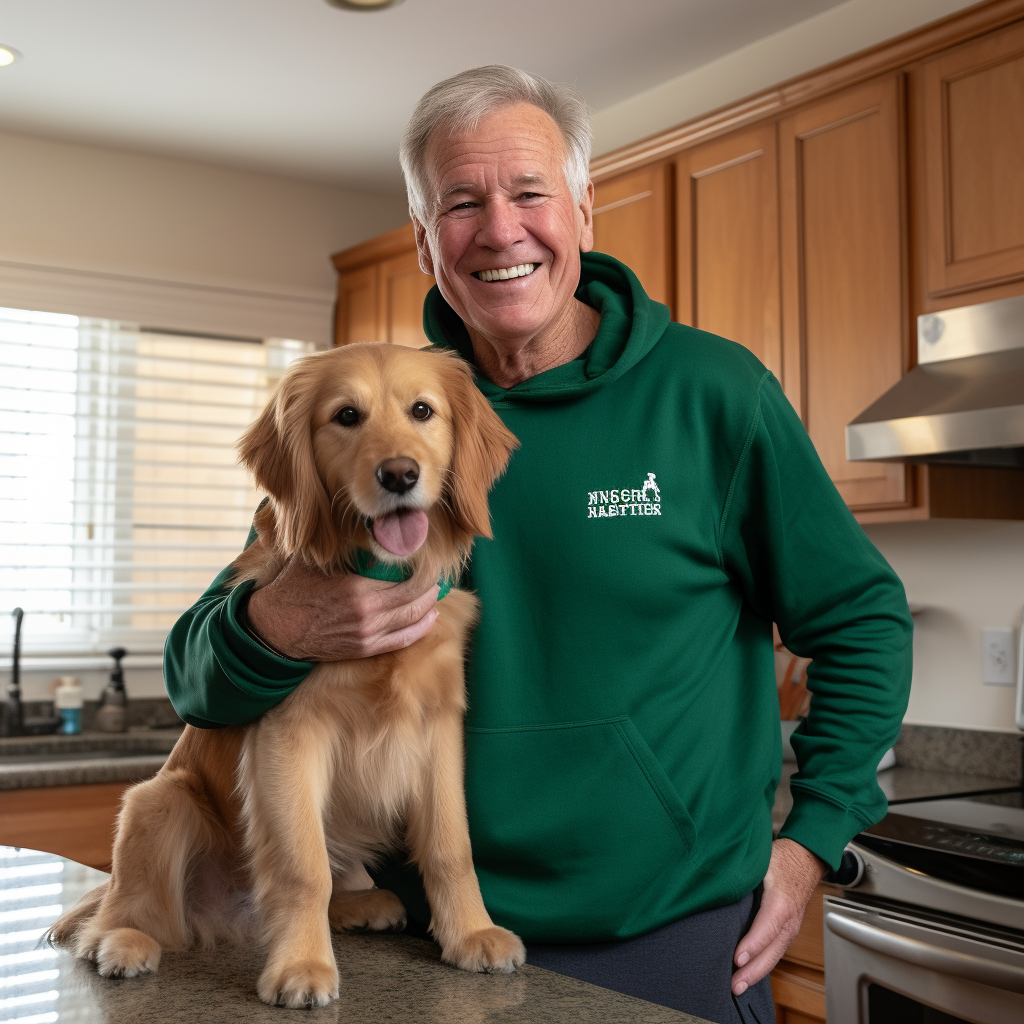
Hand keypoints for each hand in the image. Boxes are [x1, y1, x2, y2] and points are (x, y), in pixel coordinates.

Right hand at [246, 556, 439, 661]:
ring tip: (437, 591)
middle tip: (439, 574)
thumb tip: (367, 525)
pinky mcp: (364, 648)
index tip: (430, 558)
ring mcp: (367, 634)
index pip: (405, 578)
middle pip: (415, 598)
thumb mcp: (316, 559)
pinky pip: (402, 640)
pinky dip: (421, 628)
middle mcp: (367, 613)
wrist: (275, 629)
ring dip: (430, 604)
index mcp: (357, 588)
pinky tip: (430, 617)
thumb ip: (342, 546)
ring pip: (412, 619)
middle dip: (431, 586)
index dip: (423, 568)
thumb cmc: (295, 588)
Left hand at [732, 838, 826, 994]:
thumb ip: (742, 874)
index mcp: (781, 902)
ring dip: (757, 972)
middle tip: (734, 985)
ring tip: (738, 986)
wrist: (806, 859)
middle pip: (772, 951)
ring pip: (774, 955)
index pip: (766, 928)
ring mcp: (791, 928)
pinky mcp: (788, 931)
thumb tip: (718, 882)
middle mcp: (789, 920)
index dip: (752, 945)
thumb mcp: (761, 861)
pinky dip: (763, 965)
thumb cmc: (781, 860)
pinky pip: (775, 951)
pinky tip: (749, 973)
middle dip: (753, 970)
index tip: (736, 959)